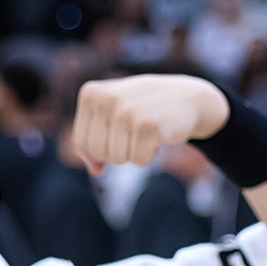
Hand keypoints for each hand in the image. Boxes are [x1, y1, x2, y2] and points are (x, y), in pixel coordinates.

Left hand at [71, 74, 228, 175]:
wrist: (185, 97)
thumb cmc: (142, 109)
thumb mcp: (111, 116)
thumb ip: (95, 141)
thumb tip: (94, 171)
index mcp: (91, 94)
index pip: (81, 143)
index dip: (97, 153)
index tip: (115, 138)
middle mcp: (106, 99)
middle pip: (98, 153)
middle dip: (116, 152)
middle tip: (133, 133)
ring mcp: (126, 111)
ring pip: (117, 159)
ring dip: (133, 153)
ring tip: (145, 132)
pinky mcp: (147, 126)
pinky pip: (138, 160)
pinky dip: (149, 154)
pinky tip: (157, 135)